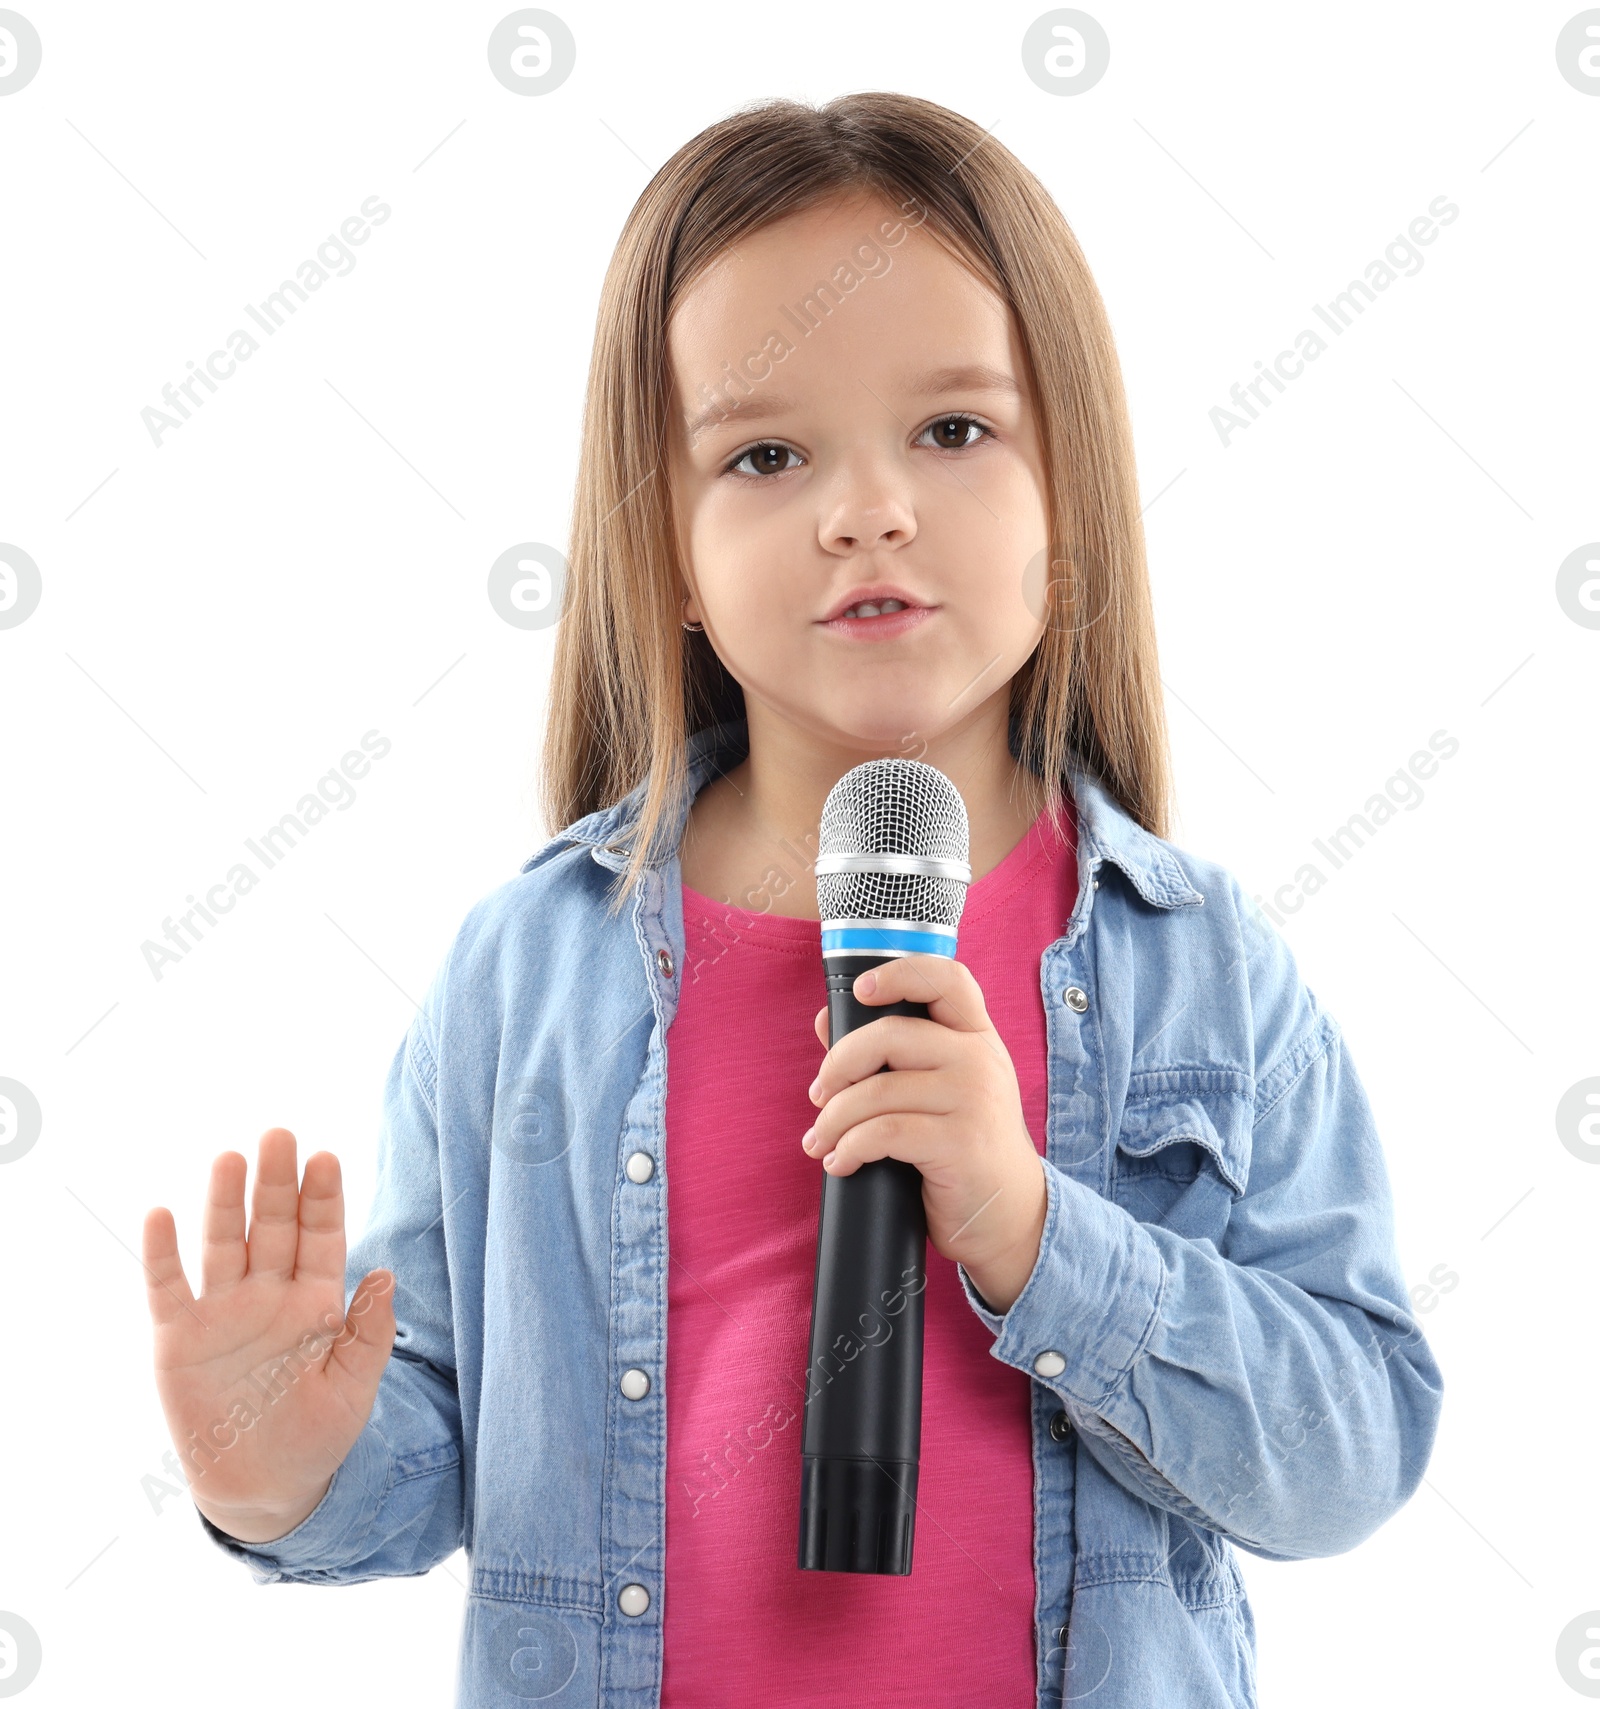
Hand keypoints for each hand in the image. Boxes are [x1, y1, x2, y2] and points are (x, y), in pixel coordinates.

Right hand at [141, 1129, 395, 1543]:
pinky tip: (161, 1214)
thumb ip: (370, 1332)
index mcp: (315, 1303)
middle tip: (280, 1135)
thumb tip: (388, 1274)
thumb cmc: (316, 1434)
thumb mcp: (355, 1388)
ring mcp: (223, 1314)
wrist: (265, 1489)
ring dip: (225, 1203)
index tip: (326, 1158)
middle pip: (272, 1228)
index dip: (323, 1199)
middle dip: (276, 1184)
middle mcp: (269, 1296)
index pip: (321, 1238)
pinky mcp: (180, 1340)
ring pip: (224, 1245)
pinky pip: (169, 1288)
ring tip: (230, 1158)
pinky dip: (162, 1253)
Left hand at [803, 955, 1047, 1313]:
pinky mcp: (960, 1144)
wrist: (1011, 1215)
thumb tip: (825, 1022)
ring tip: (821, 1141)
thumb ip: (888, 1055)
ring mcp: (974, 1100)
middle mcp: (979, 1060)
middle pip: (889, 1034)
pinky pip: (884, 1133)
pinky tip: (841, 1162)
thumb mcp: (938, 1091)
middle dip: (838, 1066)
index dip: (899, 974)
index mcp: (974, 1037)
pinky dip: (849, 1148)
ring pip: (877, 1091)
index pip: (946, 979)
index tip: (861, 991)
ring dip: (834, 1119)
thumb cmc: (964, 1146)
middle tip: (819, 1096)